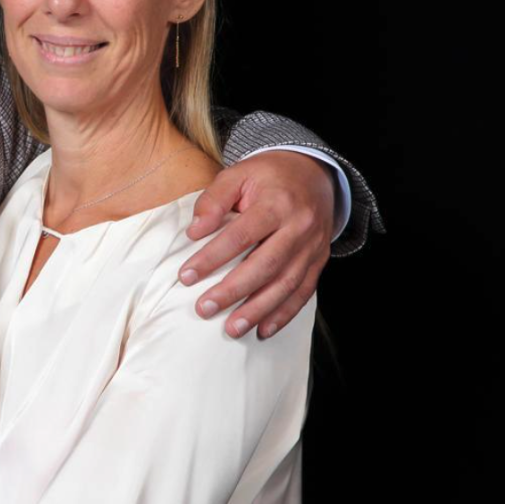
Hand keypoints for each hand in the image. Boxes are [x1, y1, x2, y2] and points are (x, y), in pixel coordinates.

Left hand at [179, 150, 333, 338]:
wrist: (315, 173)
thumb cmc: (269, 176)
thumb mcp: (239, 173)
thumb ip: (214, 199)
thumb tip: (194, 231)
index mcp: (276, 203)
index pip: (240, 236)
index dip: (212, 258)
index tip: (186, 276)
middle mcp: (299, 227)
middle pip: (265, 265)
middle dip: (233, 291)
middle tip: (204, 308)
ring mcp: (312, 247)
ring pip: (286, 285)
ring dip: (258, 311)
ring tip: (231, 328)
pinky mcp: (319, 261)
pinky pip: (304, 292)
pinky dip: (284, 314)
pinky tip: (263, 330)